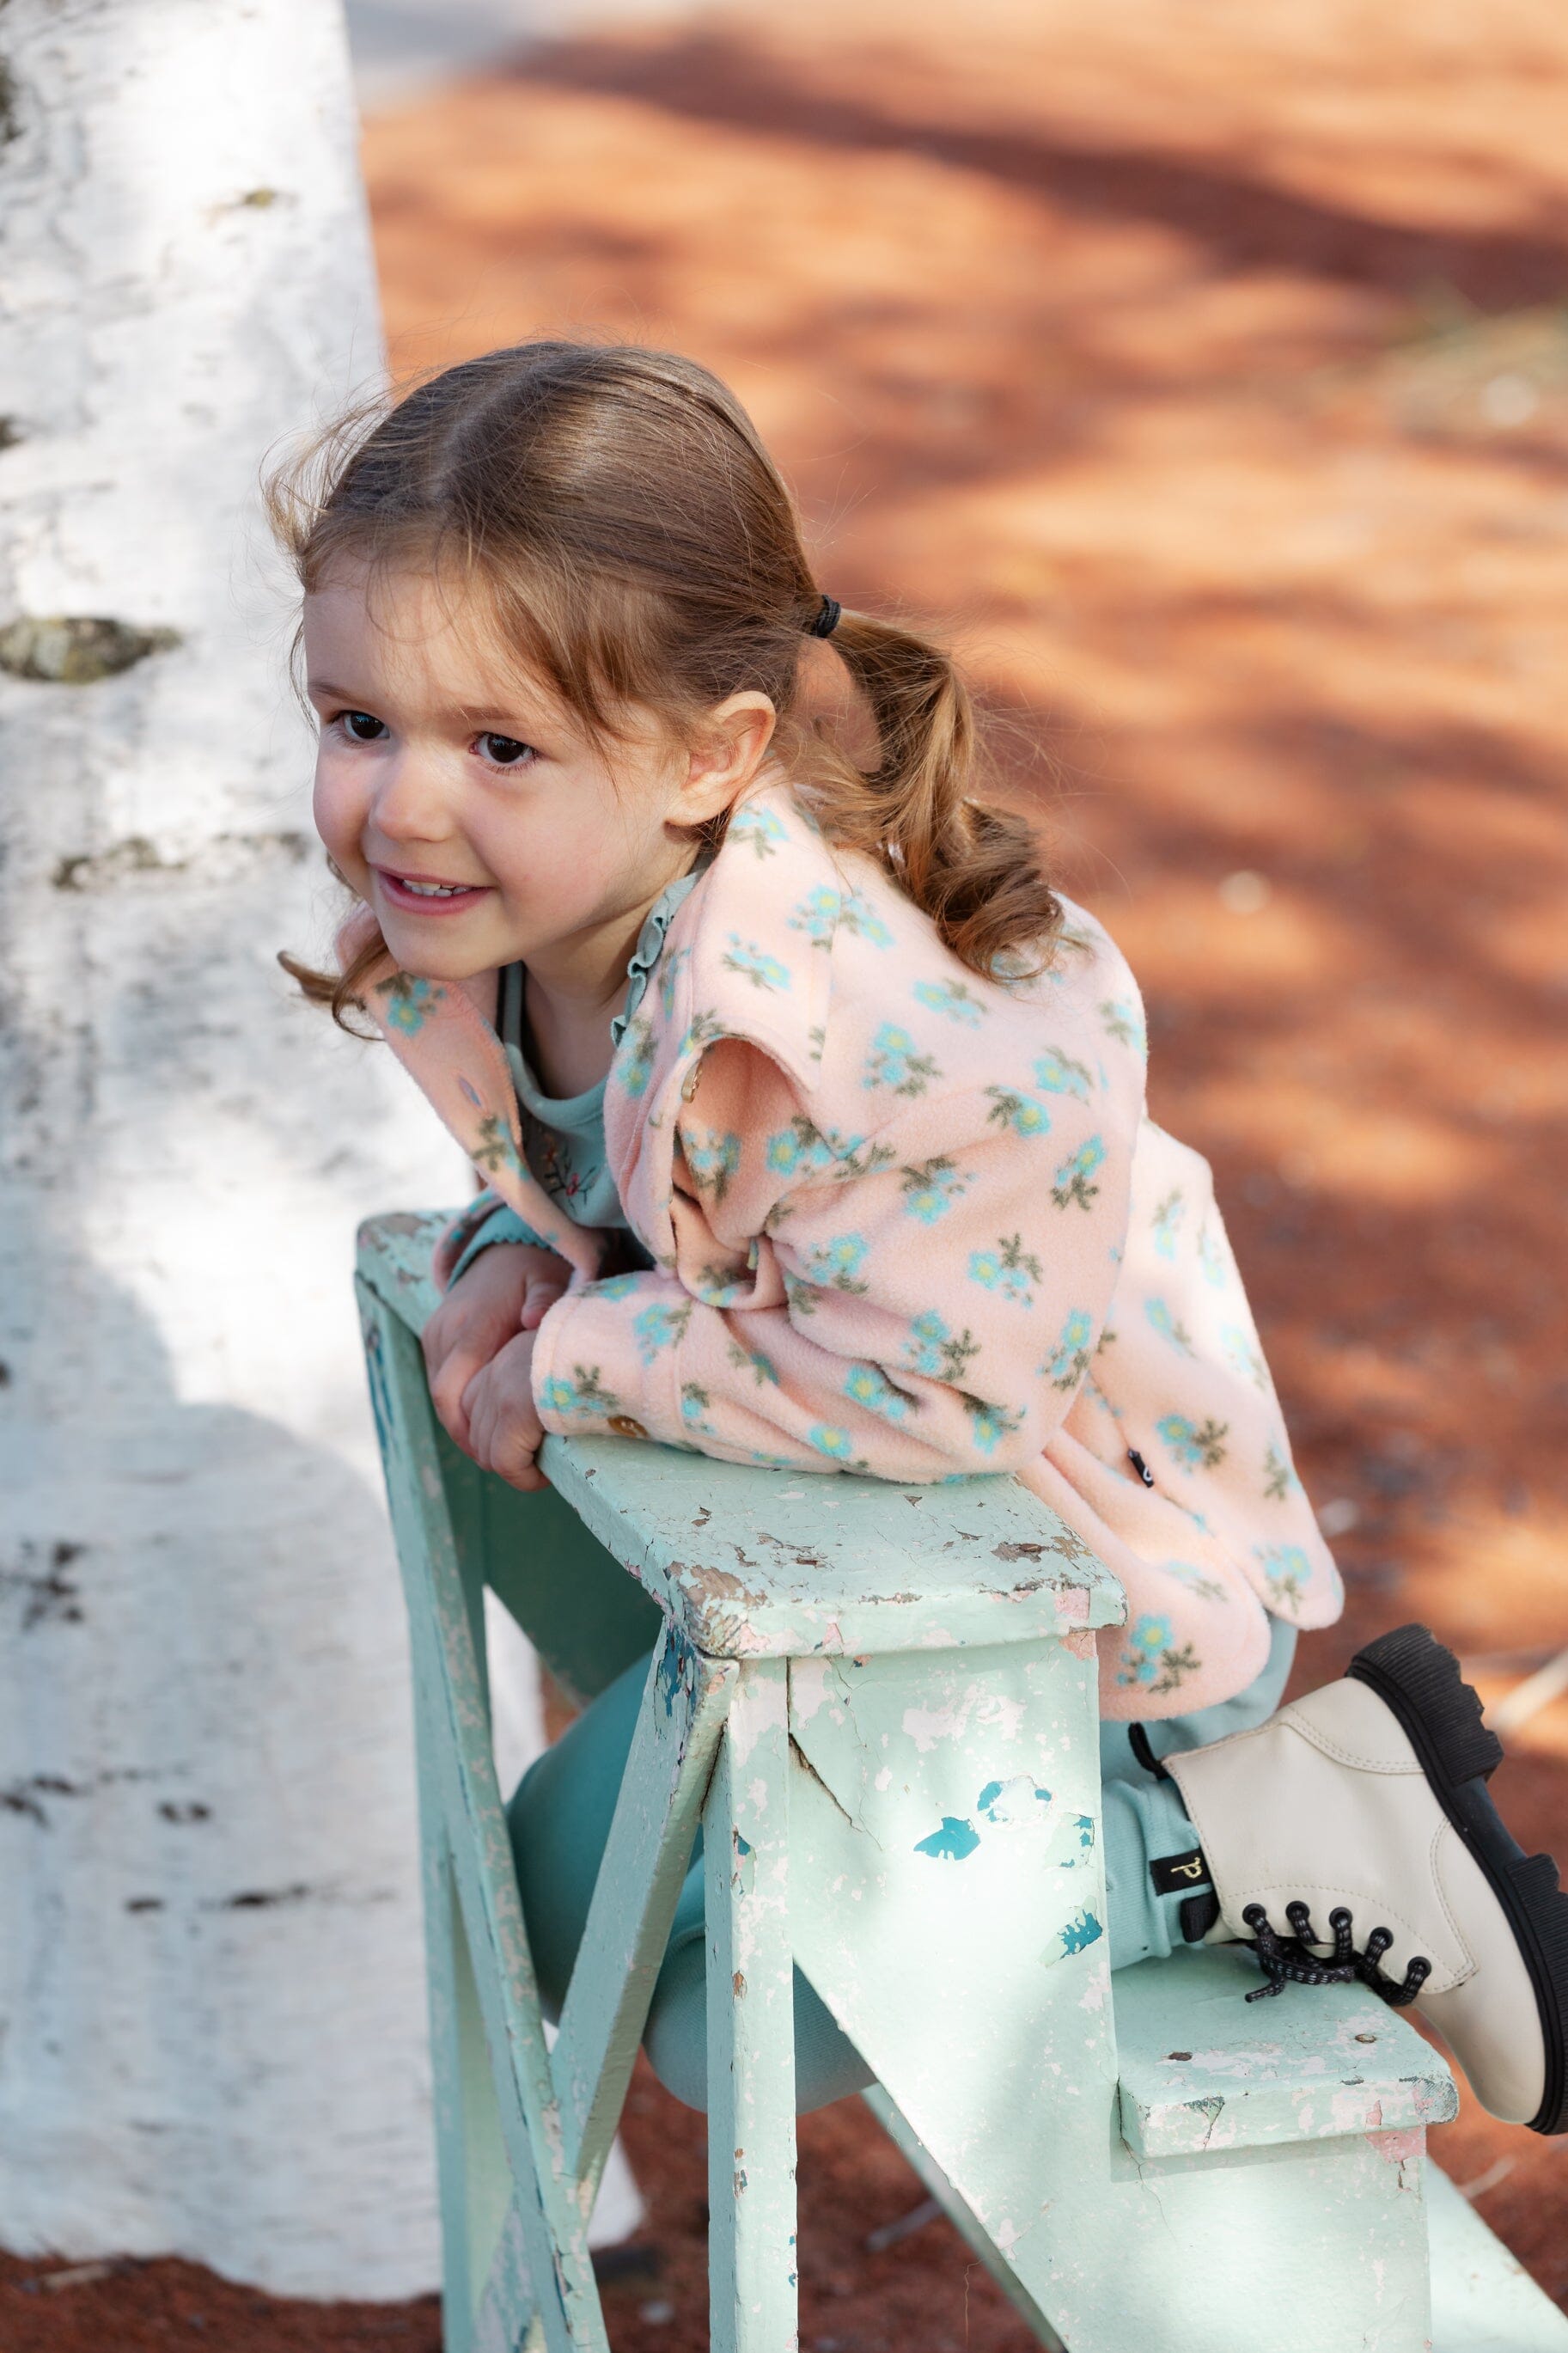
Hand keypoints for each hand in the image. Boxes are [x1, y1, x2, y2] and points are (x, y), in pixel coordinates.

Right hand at [422, 1242, 569, 1460]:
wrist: (506, 1249)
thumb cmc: (538, 1271)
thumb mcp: (551, 1279)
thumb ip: (545, 1299)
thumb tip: (533, 1320)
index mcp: (473, 1321)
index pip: (454, 1388)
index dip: (470, 1427)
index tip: (499, 1455)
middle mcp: (445, 1329)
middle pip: (444, 1398)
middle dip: (468, 1434)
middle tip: (500, 1463)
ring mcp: (436, 1333)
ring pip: (441, 1394)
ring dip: (464, 1423)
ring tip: (499, 1450)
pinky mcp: (435, 1338)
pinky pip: (442, 1382)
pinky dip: (461, 1406)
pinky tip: (490, 1423)